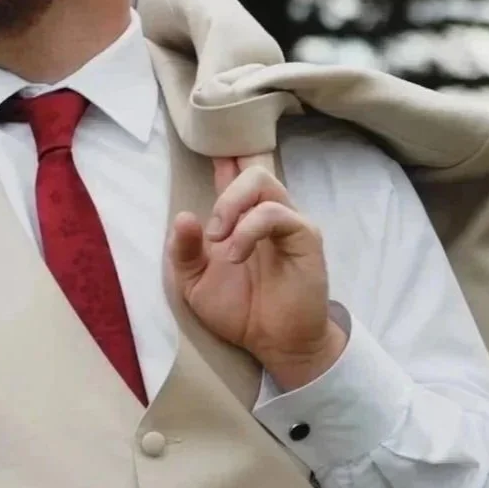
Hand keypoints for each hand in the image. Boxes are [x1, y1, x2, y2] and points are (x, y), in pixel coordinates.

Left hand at [167, 156, 346, 388]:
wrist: (274, 344)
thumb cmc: (240, 312)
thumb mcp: (195, 284)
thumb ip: (183, 251)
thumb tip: (183, 216)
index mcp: (241, 218)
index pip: (236, 172)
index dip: (225, 154)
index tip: (208, 143)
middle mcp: (267, 212)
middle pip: (252, 167)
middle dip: (224, 189)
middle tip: (211, 233)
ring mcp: (289, 221)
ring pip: (263, 180)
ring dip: (231, 205)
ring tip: (218, 241)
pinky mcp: (305, 237)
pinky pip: (276, 214)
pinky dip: (249, 229)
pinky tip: (236, 254)